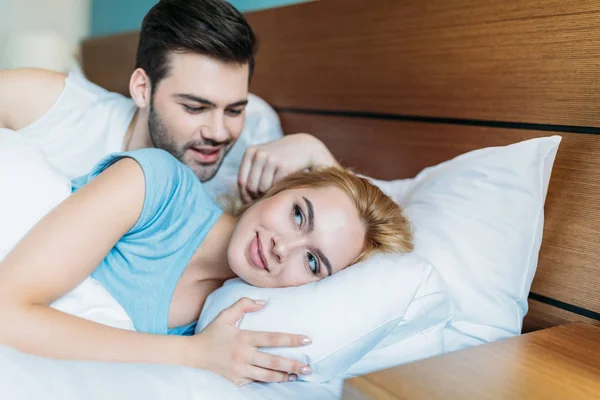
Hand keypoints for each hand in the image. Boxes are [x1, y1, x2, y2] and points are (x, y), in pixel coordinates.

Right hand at [187, 298, 312, 386]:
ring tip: (298, 375)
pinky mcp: (237, 380)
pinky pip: (257, 381)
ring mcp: (240, 370)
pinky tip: (282, 379)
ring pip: (267, 375)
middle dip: (293, 365)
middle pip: (273, 361)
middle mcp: (243, 355)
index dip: (290, 339)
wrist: (194, 354)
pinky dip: (270, 381)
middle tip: (309, 367)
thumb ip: (243, 304)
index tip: (306, 340)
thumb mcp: (225, 315)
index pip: (272, 338)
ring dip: (284, 376)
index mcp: (243, 338)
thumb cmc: (213, 333)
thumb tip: (263, 303)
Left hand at [238, 133, 338, 202]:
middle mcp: (259, 154)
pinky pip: (275, 186)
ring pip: (262, 188)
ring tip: (274, 191)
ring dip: (268, 194)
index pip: (241, 180)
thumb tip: (244, 199)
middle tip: (264, 199)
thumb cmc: (280, 158)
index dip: (244, 195)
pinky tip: (282, 186)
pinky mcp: (283, 165)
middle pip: (251, 186)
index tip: (251, 202)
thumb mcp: (263, 159)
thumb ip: (251, 174)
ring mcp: (271, 159)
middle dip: (256, 196)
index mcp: (251, 151)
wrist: (303, 147)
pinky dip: (277, 190)